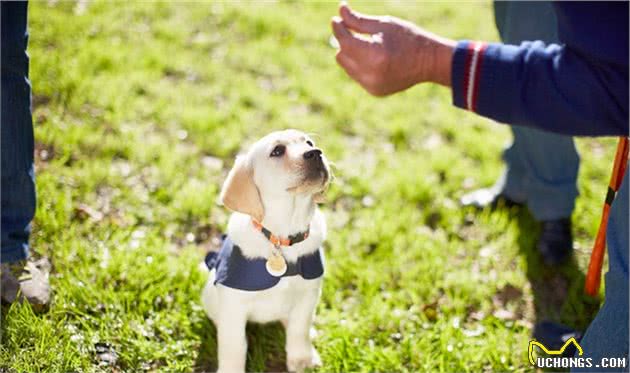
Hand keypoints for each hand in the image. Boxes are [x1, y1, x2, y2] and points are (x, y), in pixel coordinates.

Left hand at [331, 3, 454, 95]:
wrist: (429, 62)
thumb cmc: (408, 38)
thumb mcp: (384, 25)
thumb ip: (358, 21)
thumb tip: (339, 11)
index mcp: (375, 55)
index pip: (345, 42)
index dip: (339, 29)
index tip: (336, 20)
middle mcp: (371, 74)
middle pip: (342, 55)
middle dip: (345, 42)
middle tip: (354, 31)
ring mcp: (372, 86)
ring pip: (347, 67)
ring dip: (352, 54)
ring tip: (368, 45)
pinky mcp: (374, 92)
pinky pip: (357, 76)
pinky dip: (360, 66)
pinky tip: (375, 58)